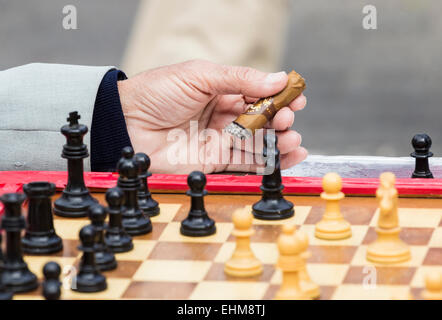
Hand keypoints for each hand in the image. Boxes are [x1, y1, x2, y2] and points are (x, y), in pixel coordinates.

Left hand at [118, 60, 306, 173]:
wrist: (127, 124)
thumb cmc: (157, 93)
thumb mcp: (200, 75)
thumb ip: (239, 78)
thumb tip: (279, 78)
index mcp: (221, 90)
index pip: (258, 93)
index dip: (279, 96)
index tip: (296, 97)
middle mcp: (224, 115)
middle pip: (262, 119)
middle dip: (280, 119)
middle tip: (286, 119)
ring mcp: (220, 139)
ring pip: (258, 142)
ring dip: (280, 141)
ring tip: (292, 139)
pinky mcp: (215, 161)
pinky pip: (247, 162)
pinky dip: (269, 161)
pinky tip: (289, 157)